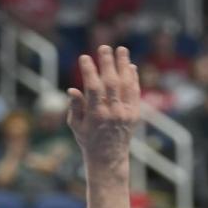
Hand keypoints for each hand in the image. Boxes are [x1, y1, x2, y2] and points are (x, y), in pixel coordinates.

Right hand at [67, 45, 139, 171]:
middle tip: (104, 47)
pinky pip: (135, 93)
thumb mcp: (76, 126)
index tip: (84, 57)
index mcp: (96, 115)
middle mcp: (113, 113)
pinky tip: (131, 67)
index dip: (89, 71)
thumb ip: (75, 107)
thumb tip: (72, 89)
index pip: (93, 88)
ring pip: (126, 85)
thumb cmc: (88, 140)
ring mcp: (125, 114)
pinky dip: (133, 79)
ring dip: (124, 65)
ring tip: (121, 50)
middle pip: (111, 83)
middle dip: (108, 63)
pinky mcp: (135, 115)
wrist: (109, 159)